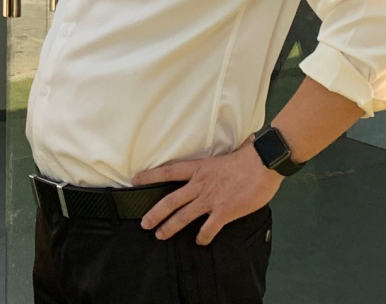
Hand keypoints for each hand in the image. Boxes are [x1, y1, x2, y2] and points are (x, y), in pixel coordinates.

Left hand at [132, 137, 282, 244]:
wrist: (263, 164)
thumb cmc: (246, 157)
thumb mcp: (220, 156)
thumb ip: (211, 163)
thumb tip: (211, 160)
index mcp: (197, 168)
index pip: (167, 172)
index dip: (149, 176)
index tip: (135, 181)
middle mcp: (199, 185)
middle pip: (170, 200)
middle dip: (155, 213)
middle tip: (144, 223)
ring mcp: (211, 199)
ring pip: (184, 216)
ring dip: (170, 227)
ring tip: (160, 235)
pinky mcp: (225, 211)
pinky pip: (209, 228)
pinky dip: (203, 236)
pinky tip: (199, 241)